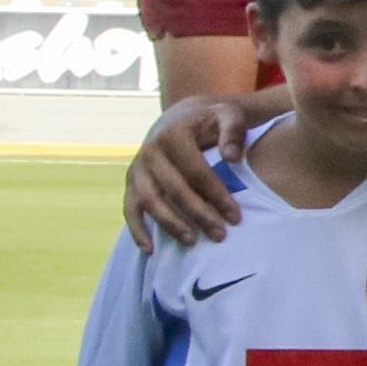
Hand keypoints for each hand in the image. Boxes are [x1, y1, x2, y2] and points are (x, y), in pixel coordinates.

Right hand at [124, 96, 256, 247]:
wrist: (182, 117)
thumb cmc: (212, 120)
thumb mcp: (229, 116)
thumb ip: (234, 132)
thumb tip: (232, 158)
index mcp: (174, 134)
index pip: (197, 171)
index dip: (216, 196)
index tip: (236, 217)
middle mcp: (151, 150)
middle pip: (175, 189)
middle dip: (199, 215)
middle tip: (220, 235)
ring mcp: (138, 167)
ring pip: (151, 201)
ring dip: (170, 224)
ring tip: (192, 242)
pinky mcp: (131, 182)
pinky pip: (130, 208)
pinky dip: (137, 230)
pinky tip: (150, 249)